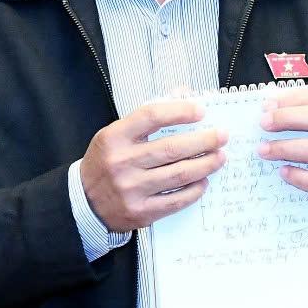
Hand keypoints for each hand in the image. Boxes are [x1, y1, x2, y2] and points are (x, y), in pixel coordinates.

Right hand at [79, 99, 223, 232]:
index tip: (201, 111)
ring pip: (179, 174)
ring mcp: (131, 189)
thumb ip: (148, 116)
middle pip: (172, 148)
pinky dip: (195, 189)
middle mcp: (122, 163)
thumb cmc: (107, 161)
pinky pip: (176, 200)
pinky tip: (203, 180)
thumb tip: (184, 95)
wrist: (85, 201)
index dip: (180, 111)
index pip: (152, 116)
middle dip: (204, 141)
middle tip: (222, 136)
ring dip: (206, 164)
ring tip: (220, 157)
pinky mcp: (141, 212)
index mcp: (114, 137)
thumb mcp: (117, 134)